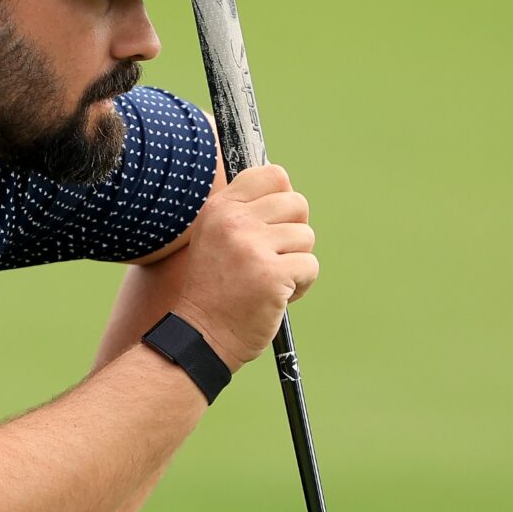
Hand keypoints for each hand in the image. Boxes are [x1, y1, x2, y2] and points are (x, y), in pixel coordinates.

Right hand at [169, 161, 319, 368]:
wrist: (202, 336)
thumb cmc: (215, 288)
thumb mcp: (217, 237)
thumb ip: (245, 209)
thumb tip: (285, 184)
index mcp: (220, 208)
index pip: (274, 175)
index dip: (283, 199)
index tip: (271, 225)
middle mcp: (234, 222)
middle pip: (297, 204)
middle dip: (293, 234)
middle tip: (271, 258)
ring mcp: (252, 248)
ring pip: (306, 237)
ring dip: (296, 262)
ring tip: (269, 280)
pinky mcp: (271, 275)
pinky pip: (310, 266)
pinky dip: (300, 285)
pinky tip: (275, 296)